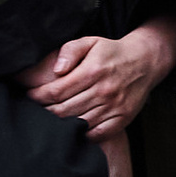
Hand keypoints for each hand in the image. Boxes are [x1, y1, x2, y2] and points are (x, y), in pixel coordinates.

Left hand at [24, 22, 175, 137]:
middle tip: (36, 110)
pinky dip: (83, 135)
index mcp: (92, 71)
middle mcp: (103, 90)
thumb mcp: (90, 41)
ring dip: (61, 124)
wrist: (145, 61)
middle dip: (44, 112)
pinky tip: (74, 130)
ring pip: (78, 123)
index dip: (37, 96)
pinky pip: (98, 134)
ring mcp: (114, 106)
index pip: (56, 91)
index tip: (29, 96)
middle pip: (64, 110)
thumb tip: (57, 70)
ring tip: (51, 120)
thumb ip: (70, 51)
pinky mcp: (122, 118)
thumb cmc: (112, 53)